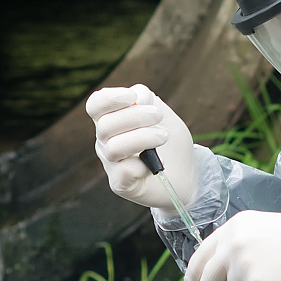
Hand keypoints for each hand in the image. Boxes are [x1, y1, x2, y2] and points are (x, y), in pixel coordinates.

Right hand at [87, 84, 196, 209]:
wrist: (186, 172)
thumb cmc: (169, 140)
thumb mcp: (162, 112)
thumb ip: (146, 98)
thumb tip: (135, 98)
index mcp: (111, 119)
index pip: (95, 106)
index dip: (108, 99)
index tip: (131, 96)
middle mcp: (105, 141)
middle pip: (105, 125)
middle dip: (136, 116)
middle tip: (159, 116)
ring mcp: (111, 163)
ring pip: (114, 147)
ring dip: (143, 138)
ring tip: (163, 137)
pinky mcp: (119, 183)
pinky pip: (124, 171)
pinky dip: (143, 165)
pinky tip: (155, 164)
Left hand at [186, 210, 280, 280]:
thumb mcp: (264, 228)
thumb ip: (239, 243)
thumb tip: (221, 269)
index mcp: (235, 226)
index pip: (203, 251)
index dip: (195, 269)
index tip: (193, 280)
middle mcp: (233, 244)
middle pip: (207, 276)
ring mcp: (242, 265)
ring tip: (277, 273)